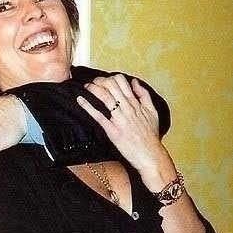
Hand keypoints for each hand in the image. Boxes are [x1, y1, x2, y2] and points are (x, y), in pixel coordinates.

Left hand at [77, 74, 175, 188]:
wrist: (150, 154)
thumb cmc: (150, 136)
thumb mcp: (152, 112)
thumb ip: (144, 95)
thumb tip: (134, 82)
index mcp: (136, 103)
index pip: (121, 82)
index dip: (109, 78)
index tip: (103, 80)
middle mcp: (127, 108)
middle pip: (111, 86)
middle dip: (99, 81)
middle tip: (92, 82)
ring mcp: (119, 119)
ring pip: (105, 97)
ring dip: (93, 89)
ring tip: (86, 87)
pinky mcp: (112, 130)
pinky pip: (98, 115)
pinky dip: (88, 106)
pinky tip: (80, 100)